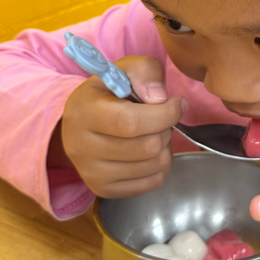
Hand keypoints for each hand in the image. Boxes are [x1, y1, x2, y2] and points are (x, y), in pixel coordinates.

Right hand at [54, 56, 186, 197]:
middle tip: (162, 118)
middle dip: (166, 129)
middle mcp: (81, 147)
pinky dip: (161, 166)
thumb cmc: (108, 93)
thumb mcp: (124, 69)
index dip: (165, 114)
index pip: (131, 122)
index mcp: (84, 111)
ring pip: (153, 165)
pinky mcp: (104, 190)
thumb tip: (160, 98)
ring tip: (154, 133)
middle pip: (147, 146)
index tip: (178, 103)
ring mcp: (92, 173)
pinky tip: (151, 151)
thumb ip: (145, 72)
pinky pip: (151, 183)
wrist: (81, 123)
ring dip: (166, 147)